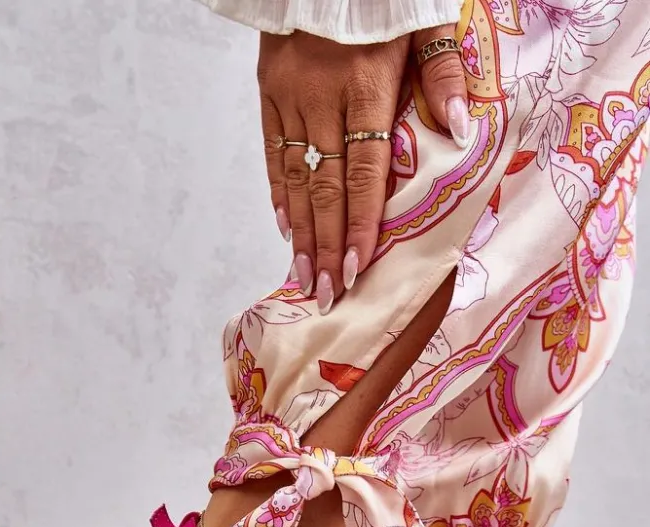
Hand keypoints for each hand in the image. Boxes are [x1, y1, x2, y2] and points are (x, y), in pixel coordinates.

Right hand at [258, 26, 468, 313]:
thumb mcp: (424, 20)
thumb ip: (442, 74)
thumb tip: (463, 128)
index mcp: (365, 86)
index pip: (363, 174)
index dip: (358, 225)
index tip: (355, 268)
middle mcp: (323, 100)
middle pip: (326, 189)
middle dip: (325, 246)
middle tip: (326, 293)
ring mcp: (291, 99)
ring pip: (297, 180)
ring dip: (301, 234)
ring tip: (304, 277)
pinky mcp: (269, 92)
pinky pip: (273, 153)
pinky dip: (280, 194)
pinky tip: (286, 229)